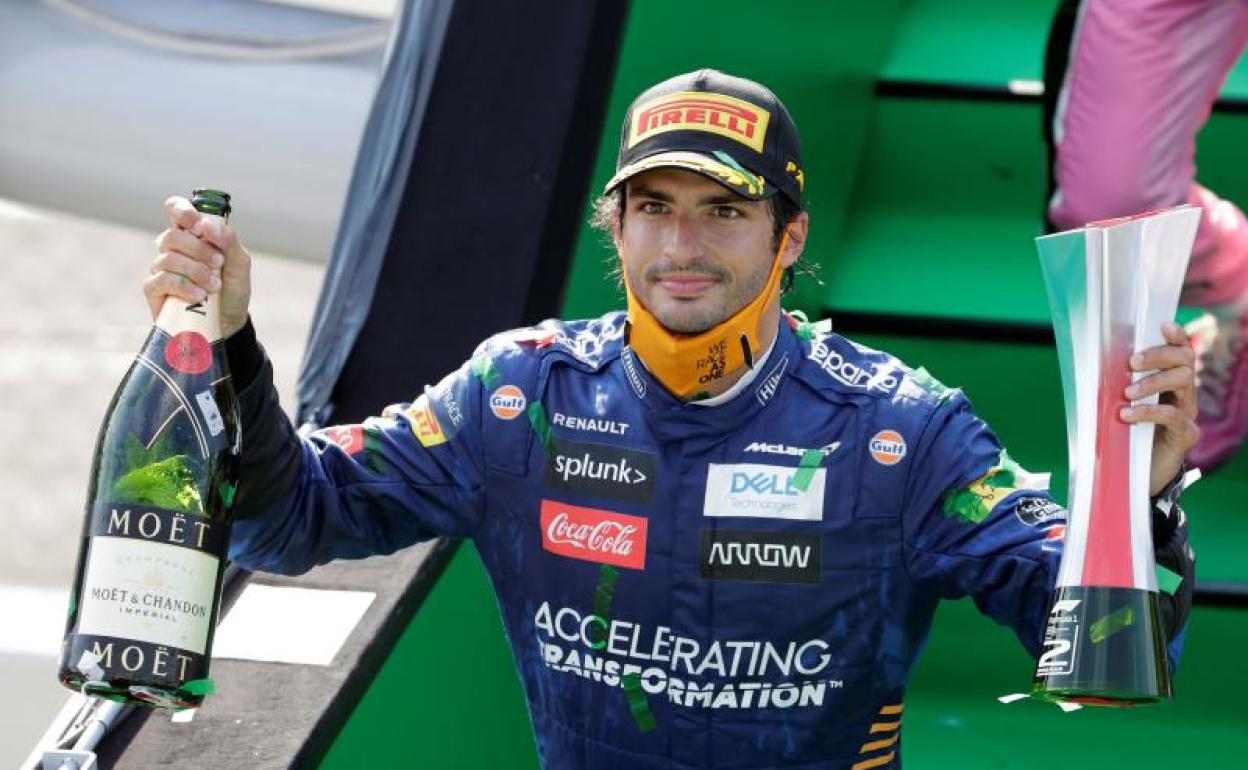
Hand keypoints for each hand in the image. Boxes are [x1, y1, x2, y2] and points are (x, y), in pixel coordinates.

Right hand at [144, 195, 251, 337]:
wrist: (228, 322)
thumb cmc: (232, 289)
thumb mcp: (240, 264)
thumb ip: (228, 241)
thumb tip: (208, 224)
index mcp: (192, 235)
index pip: (176, 209)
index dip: (183, 210)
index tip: (199, 224)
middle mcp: (173, 249)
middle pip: (172, 236)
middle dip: (199, 249)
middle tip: (219, 264)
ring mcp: (161, 269)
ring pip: (168, 259)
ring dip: (195, 271)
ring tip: (214, 286)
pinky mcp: (155, 290)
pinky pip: (162, 280)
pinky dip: (183, 287)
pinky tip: (199, 296)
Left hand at [1120, 321, 1198, 494]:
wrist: (1136, 475)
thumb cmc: (1124, 434)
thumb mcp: (1117, 405)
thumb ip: (1112, 385)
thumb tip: (1084, 361)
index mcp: (1168, 382)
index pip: (1179, 352)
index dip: (1175, 337)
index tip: (1162, 326)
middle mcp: (1182, 394)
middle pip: (1184, 361)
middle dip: (1158, 355)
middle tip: (1131, 364)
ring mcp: (1187, 413)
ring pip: (1183, 381)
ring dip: (1152, 382)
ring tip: (1126, 393)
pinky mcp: (1186, 435)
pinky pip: (1173, 415)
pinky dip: (1148, 411)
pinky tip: (1126, 416)